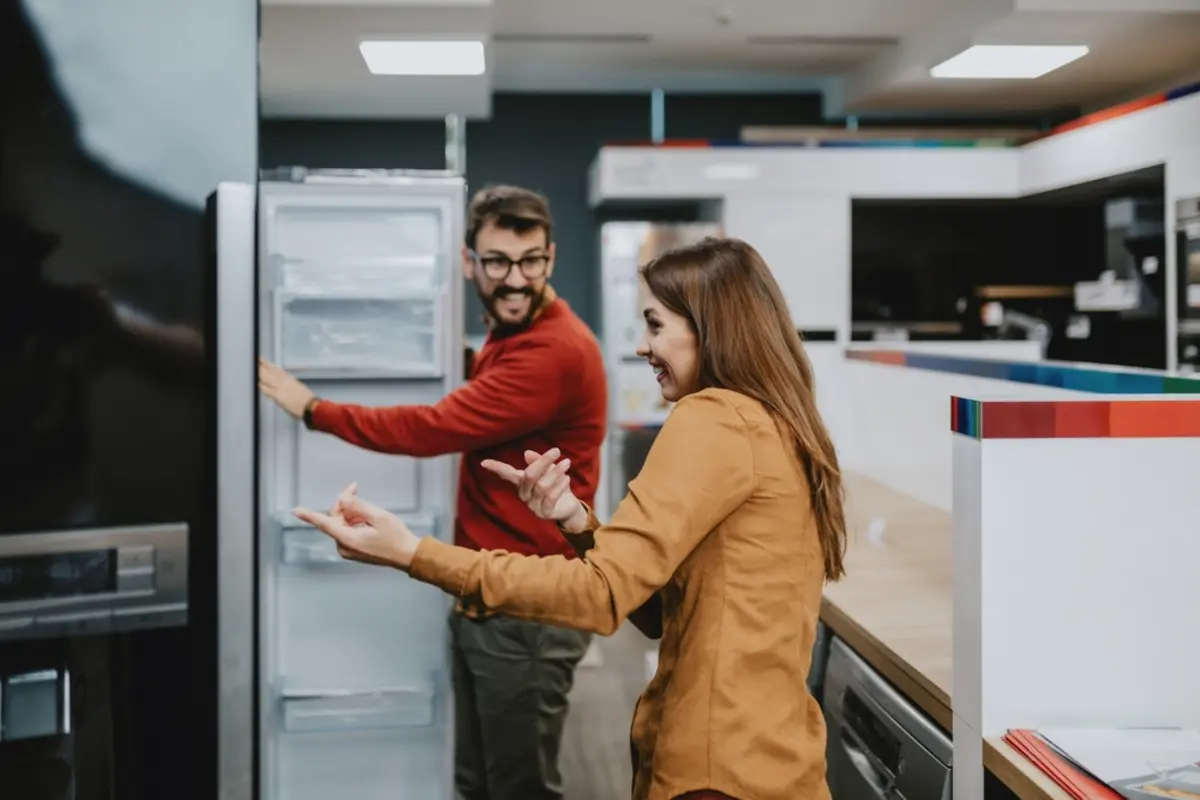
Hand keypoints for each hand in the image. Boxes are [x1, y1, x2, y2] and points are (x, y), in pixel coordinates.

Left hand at [258, 357, 314, 418]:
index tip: (260, 359)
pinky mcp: (278, 396)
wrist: (310, 406)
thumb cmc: (307, 399)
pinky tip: (255, 383)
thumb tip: (285, 384)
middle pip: (268, 372)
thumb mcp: (299, 387)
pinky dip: (260, 386)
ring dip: (258, 373)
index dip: (266, 364)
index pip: (275, 369)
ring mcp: (280, 388)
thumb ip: (289, 385)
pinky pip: (266, 390)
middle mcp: (284, 381)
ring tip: (251, 368)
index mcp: (289, 379)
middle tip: (252, 361)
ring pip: (266, 378)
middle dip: (260, 366)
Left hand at [293, 483, 420, 570]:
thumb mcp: (378, 516)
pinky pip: (347, 530)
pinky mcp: (353, 550)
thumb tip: (341, 499)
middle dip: (344, 503)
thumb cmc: (396, 537)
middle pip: (335, 518)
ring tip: (370, 510)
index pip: (324, 523)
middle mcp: (344, 547)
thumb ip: (357, 506)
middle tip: (355, 486)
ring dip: (352, 512)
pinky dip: (355, 521)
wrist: (408, 555)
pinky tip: (369, 520)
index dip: (309, 515)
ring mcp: (348, 550)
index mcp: (349, 539)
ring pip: (342, 523)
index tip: (295, 510)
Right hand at [481, 448, 588, 531]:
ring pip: (542, 485)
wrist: (568, 506)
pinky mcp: (544, 513)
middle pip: (529, 475)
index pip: (506, 474)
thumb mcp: (548, 470)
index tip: (483, 462)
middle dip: (543, 461)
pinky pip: (551, 497)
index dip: (496, 468)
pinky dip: (560, 486)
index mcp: (521, 482)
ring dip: (556, 472)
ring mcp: (532, 505)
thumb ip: (538, 461)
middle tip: (557, 450)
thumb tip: (526, 453)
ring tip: (567, 463)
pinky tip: (567, 478)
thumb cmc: (555, 484)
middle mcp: (524, 494)